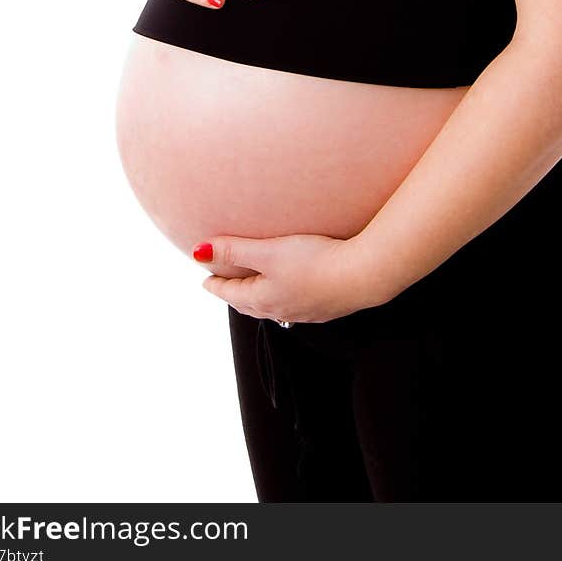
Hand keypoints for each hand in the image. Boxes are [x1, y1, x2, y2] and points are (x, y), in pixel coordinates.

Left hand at [192, 232, 374, 323]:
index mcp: (264, 299)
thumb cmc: (315, 262)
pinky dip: (284, 298)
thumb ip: (235, 249)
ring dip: (259, 298)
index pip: (231, 293)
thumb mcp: (268, 252)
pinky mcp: (327, 306)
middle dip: (235, 294)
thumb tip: (198, 251)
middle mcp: (282, 309)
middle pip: (250, 303)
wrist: (363, 276)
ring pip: (273, 306)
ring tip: (256, 289)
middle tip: (226, 286)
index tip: (206, 280)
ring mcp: (306, 310)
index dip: (217, 285)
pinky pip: (295, 304)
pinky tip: (294, 292)